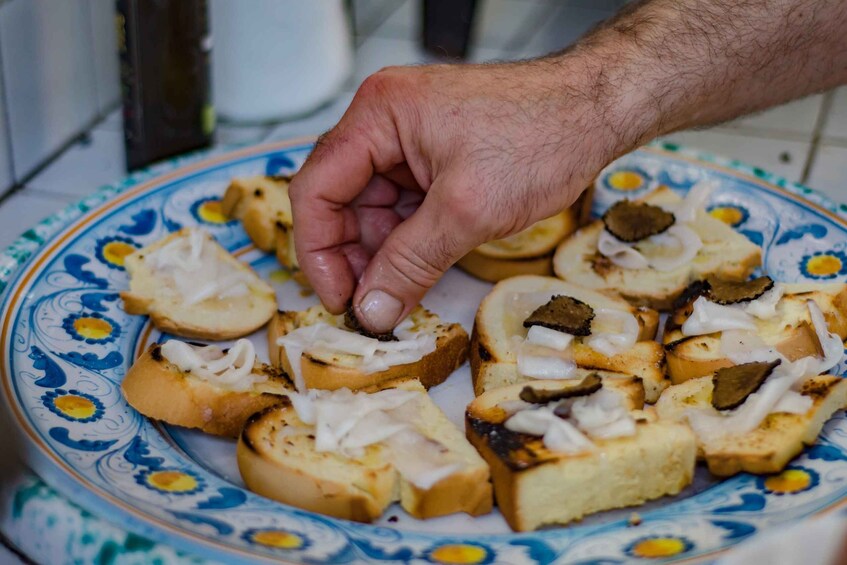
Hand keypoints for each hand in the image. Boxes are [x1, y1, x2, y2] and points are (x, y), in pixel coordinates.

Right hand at [289, 59, 626, 332]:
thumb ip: (410, 264)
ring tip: (397, 293)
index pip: (316, 188)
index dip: (319, 251)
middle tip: (370, 305)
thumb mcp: (467, 211)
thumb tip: (371, 310)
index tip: (338, 299)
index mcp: (379, 115)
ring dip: (381, 253)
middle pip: (340, 200)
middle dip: (353, 256)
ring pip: (372, 207)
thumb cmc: (542, 136)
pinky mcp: (433, 156)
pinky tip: (416, 269)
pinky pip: (403, 204)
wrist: (597, 112)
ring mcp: (409, 139)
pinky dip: (406, 240)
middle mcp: (385, 121)